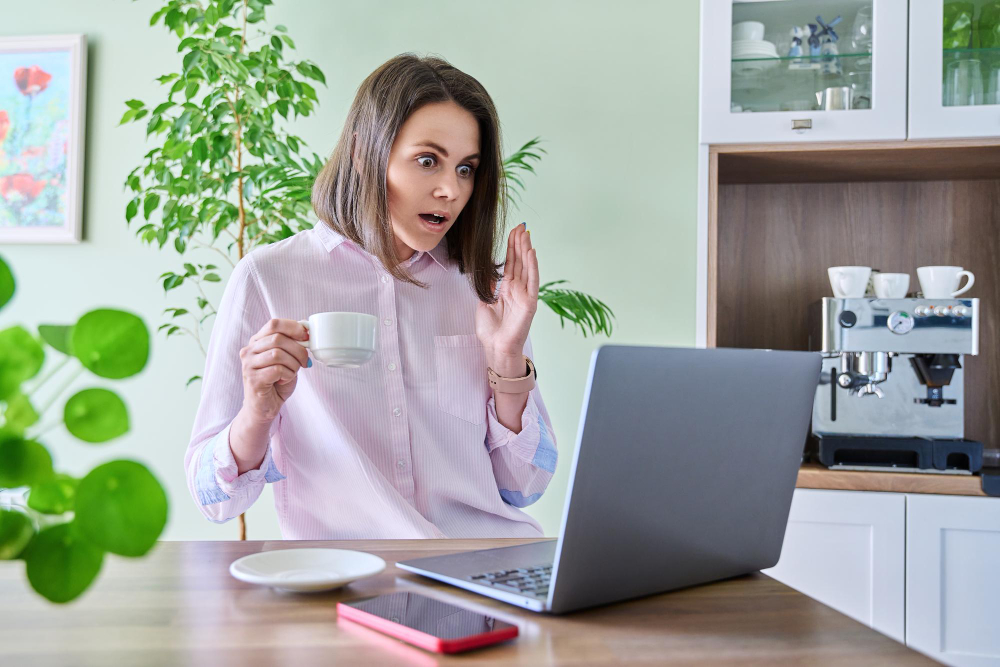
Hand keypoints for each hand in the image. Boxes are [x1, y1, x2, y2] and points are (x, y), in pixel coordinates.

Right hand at [239, 318, 309, 424]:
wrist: (264, 407)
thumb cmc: (277, 382)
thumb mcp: (287, 359)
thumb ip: (291, 344)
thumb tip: (306, 328)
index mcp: (257, 341)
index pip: (274, 324)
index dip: (293, 327)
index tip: (306, 337)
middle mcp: (249, 350)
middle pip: (278, 338)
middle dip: (298, 350)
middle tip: (304, 361)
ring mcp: (248, 365)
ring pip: (278, 354)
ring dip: (293, 364)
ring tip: (292, 372)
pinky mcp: (253, 379)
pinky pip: (277, 370)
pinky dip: (288, 375)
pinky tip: (284, 380)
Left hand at [475, 223, 537, 367]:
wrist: (496, 348)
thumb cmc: (491, 331)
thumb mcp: (484, 303)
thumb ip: (488, 287)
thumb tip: (487, 273)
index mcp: (507, 288)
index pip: (511, 263)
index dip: (512, 247)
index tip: (514, 231)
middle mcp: (517, 289)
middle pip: (519, 261)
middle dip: (520, 243)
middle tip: (521, 226)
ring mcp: (525, 295)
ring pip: (527, 267)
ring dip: (526, 250)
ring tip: (526, 234)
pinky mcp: (530, 302)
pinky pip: (532, 281)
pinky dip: (532, 266)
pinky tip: (531, 253)